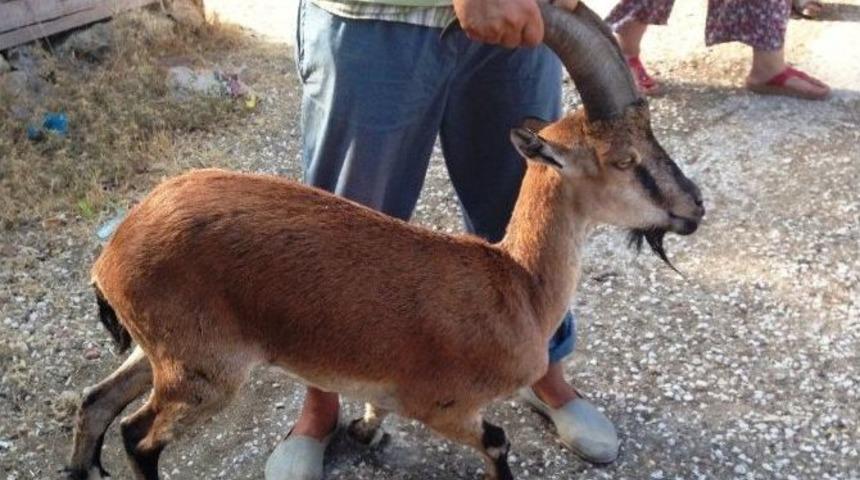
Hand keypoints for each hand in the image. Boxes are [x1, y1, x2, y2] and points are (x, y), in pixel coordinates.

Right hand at [452, 0, 578, 47]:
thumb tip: (571, 5)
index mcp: (527, 13)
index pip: (533, 41)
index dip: (529, 31)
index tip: (524, 21)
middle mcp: (509, 24)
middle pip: (513, 42)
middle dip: (511, 31)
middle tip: (505, 10)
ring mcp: (489, 29)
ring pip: (496, 40)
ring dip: (494, 30)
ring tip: (492, 9)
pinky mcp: (472, 30)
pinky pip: (479, 36)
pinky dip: (479, 27)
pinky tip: (480, 11)